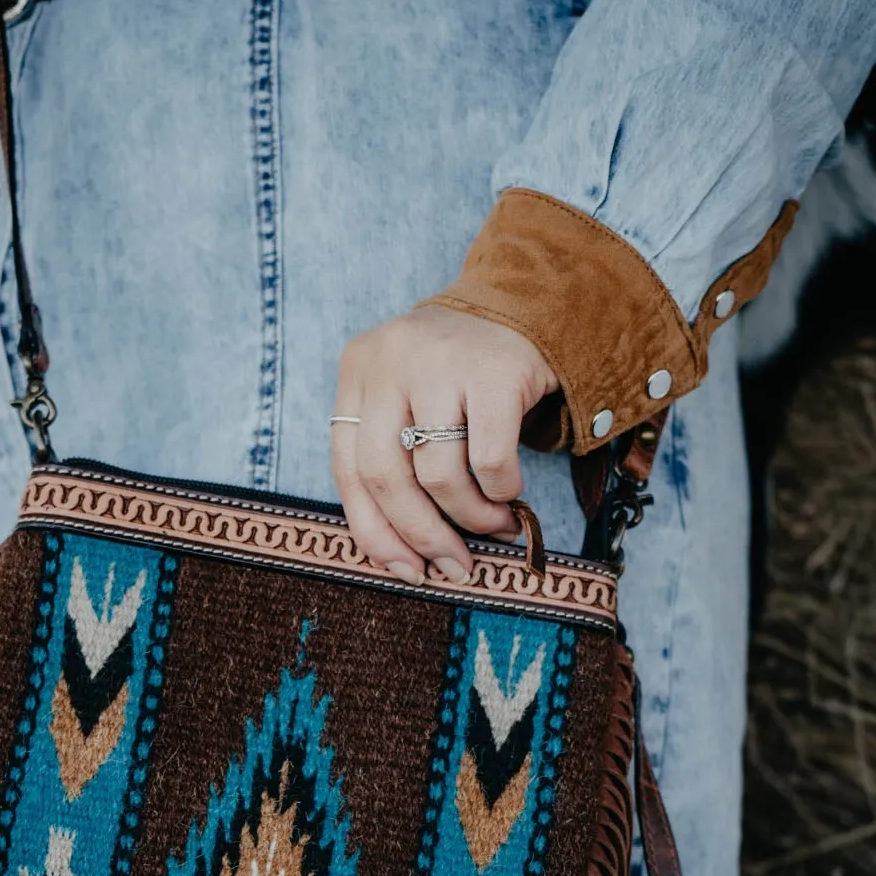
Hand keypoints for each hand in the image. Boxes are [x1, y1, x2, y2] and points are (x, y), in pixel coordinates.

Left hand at [330, 305, 557, 583]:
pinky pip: (489, 459)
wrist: (528, 306)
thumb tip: (400, 556)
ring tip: (493, 526)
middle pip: (386, 476)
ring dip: (469, 517)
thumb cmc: (460, 374)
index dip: (373, 532)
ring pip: (438, 474)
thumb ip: (393, 459)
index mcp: (357, 371)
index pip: (348, 469)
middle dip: (421, 535)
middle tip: (452, 565)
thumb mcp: (408, 399)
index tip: (403, 570)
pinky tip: (510, 495)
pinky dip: (499, 491)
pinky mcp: (493, 370)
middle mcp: (389, 361)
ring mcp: (440, 361)